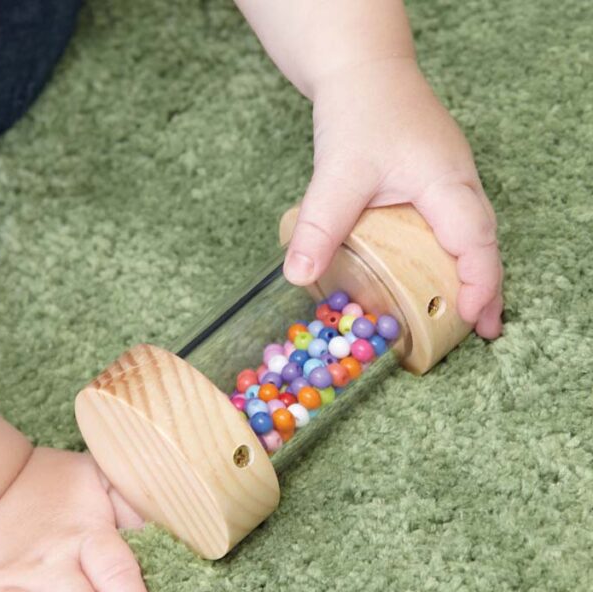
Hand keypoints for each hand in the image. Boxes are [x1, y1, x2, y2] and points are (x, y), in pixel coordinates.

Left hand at [284, 58, 502, 338]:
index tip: (470, 318)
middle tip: (480, 331)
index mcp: (446, 181)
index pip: (474, 239)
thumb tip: (298, 277)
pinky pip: (451, 224)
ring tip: (463, 312)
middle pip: (482, 241)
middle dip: (484, 287)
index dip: (478, 282)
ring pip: (470, 233)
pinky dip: (450, 254)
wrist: (362, 69)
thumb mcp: (337, 172)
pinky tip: (433, 272)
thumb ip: (320, 225)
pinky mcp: (432, 182)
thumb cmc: (360, 111)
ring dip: (470, 272)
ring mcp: (449, 181)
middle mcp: (458, 182)